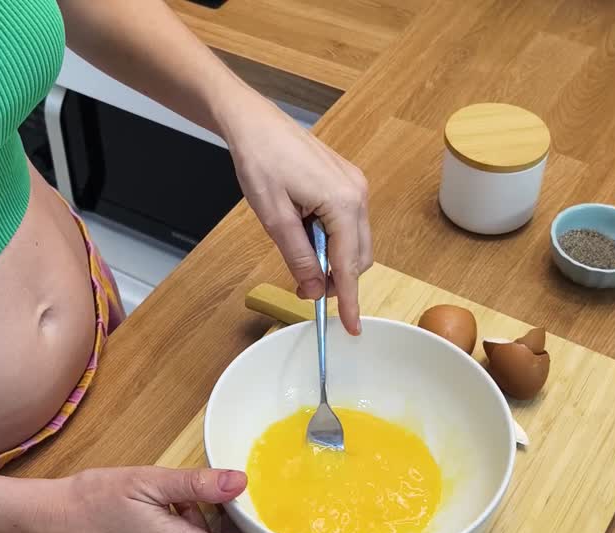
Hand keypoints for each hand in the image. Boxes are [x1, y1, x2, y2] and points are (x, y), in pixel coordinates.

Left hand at [221, 97, 371, 334]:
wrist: (255, 123)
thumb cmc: (260, 161)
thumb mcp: (274, 218)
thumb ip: (298, 257)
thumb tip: (315, 290)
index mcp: (343, 202)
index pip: (350, 264)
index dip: (350, 299)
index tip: (351, 328)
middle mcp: (357, 194)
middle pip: (360, 256)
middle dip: (338, 279)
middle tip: (304, 288)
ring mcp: (354, 186)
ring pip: (355, 242)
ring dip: (332, 259)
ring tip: (298, 254)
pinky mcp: (346, 182)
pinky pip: (347, 224)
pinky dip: (331, 240)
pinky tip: (305, 234)